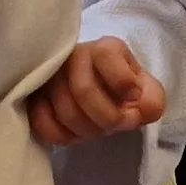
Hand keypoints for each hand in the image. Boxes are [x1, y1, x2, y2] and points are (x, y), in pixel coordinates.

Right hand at [28, 38, 167, 145]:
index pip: (106, 54)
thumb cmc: (122, 92)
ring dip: (88, 131)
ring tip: (98, 129)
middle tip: (118, 125)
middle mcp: (72, 56)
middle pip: (83, 90)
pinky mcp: (33, 99)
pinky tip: (75, 132)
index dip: (123, 83)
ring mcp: (49, 77)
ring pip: (64, 111)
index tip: (134, 98)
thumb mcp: (146, 93)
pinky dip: (63, 136)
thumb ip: (152, 101)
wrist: (98, 96)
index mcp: (104, 48)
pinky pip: (42, 124)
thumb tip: (139, 109)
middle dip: (107, 119)